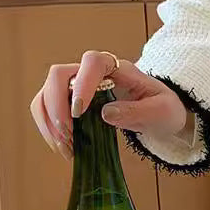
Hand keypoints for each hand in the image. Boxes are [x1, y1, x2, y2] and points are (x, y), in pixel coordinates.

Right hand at [30, 50, 187, 159]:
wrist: (160, 115)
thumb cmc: (163, 108)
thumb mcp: (162, 111)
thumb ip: (138, 111)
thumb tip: (106, 113)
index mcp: (118, 68)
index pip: (92, 62)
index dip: (82, 84)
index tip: (80, 111)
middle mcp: (93, 72)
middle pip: (59, 75)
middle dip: (57, 107)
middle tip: (69, 136)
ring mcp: (77, 86)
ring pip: (46, 93)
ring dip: (49, 121)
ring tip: (66, 146)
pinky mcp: (69, 103)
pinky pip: (47, 110)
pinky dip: (49, 130)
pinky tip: (64, 147)